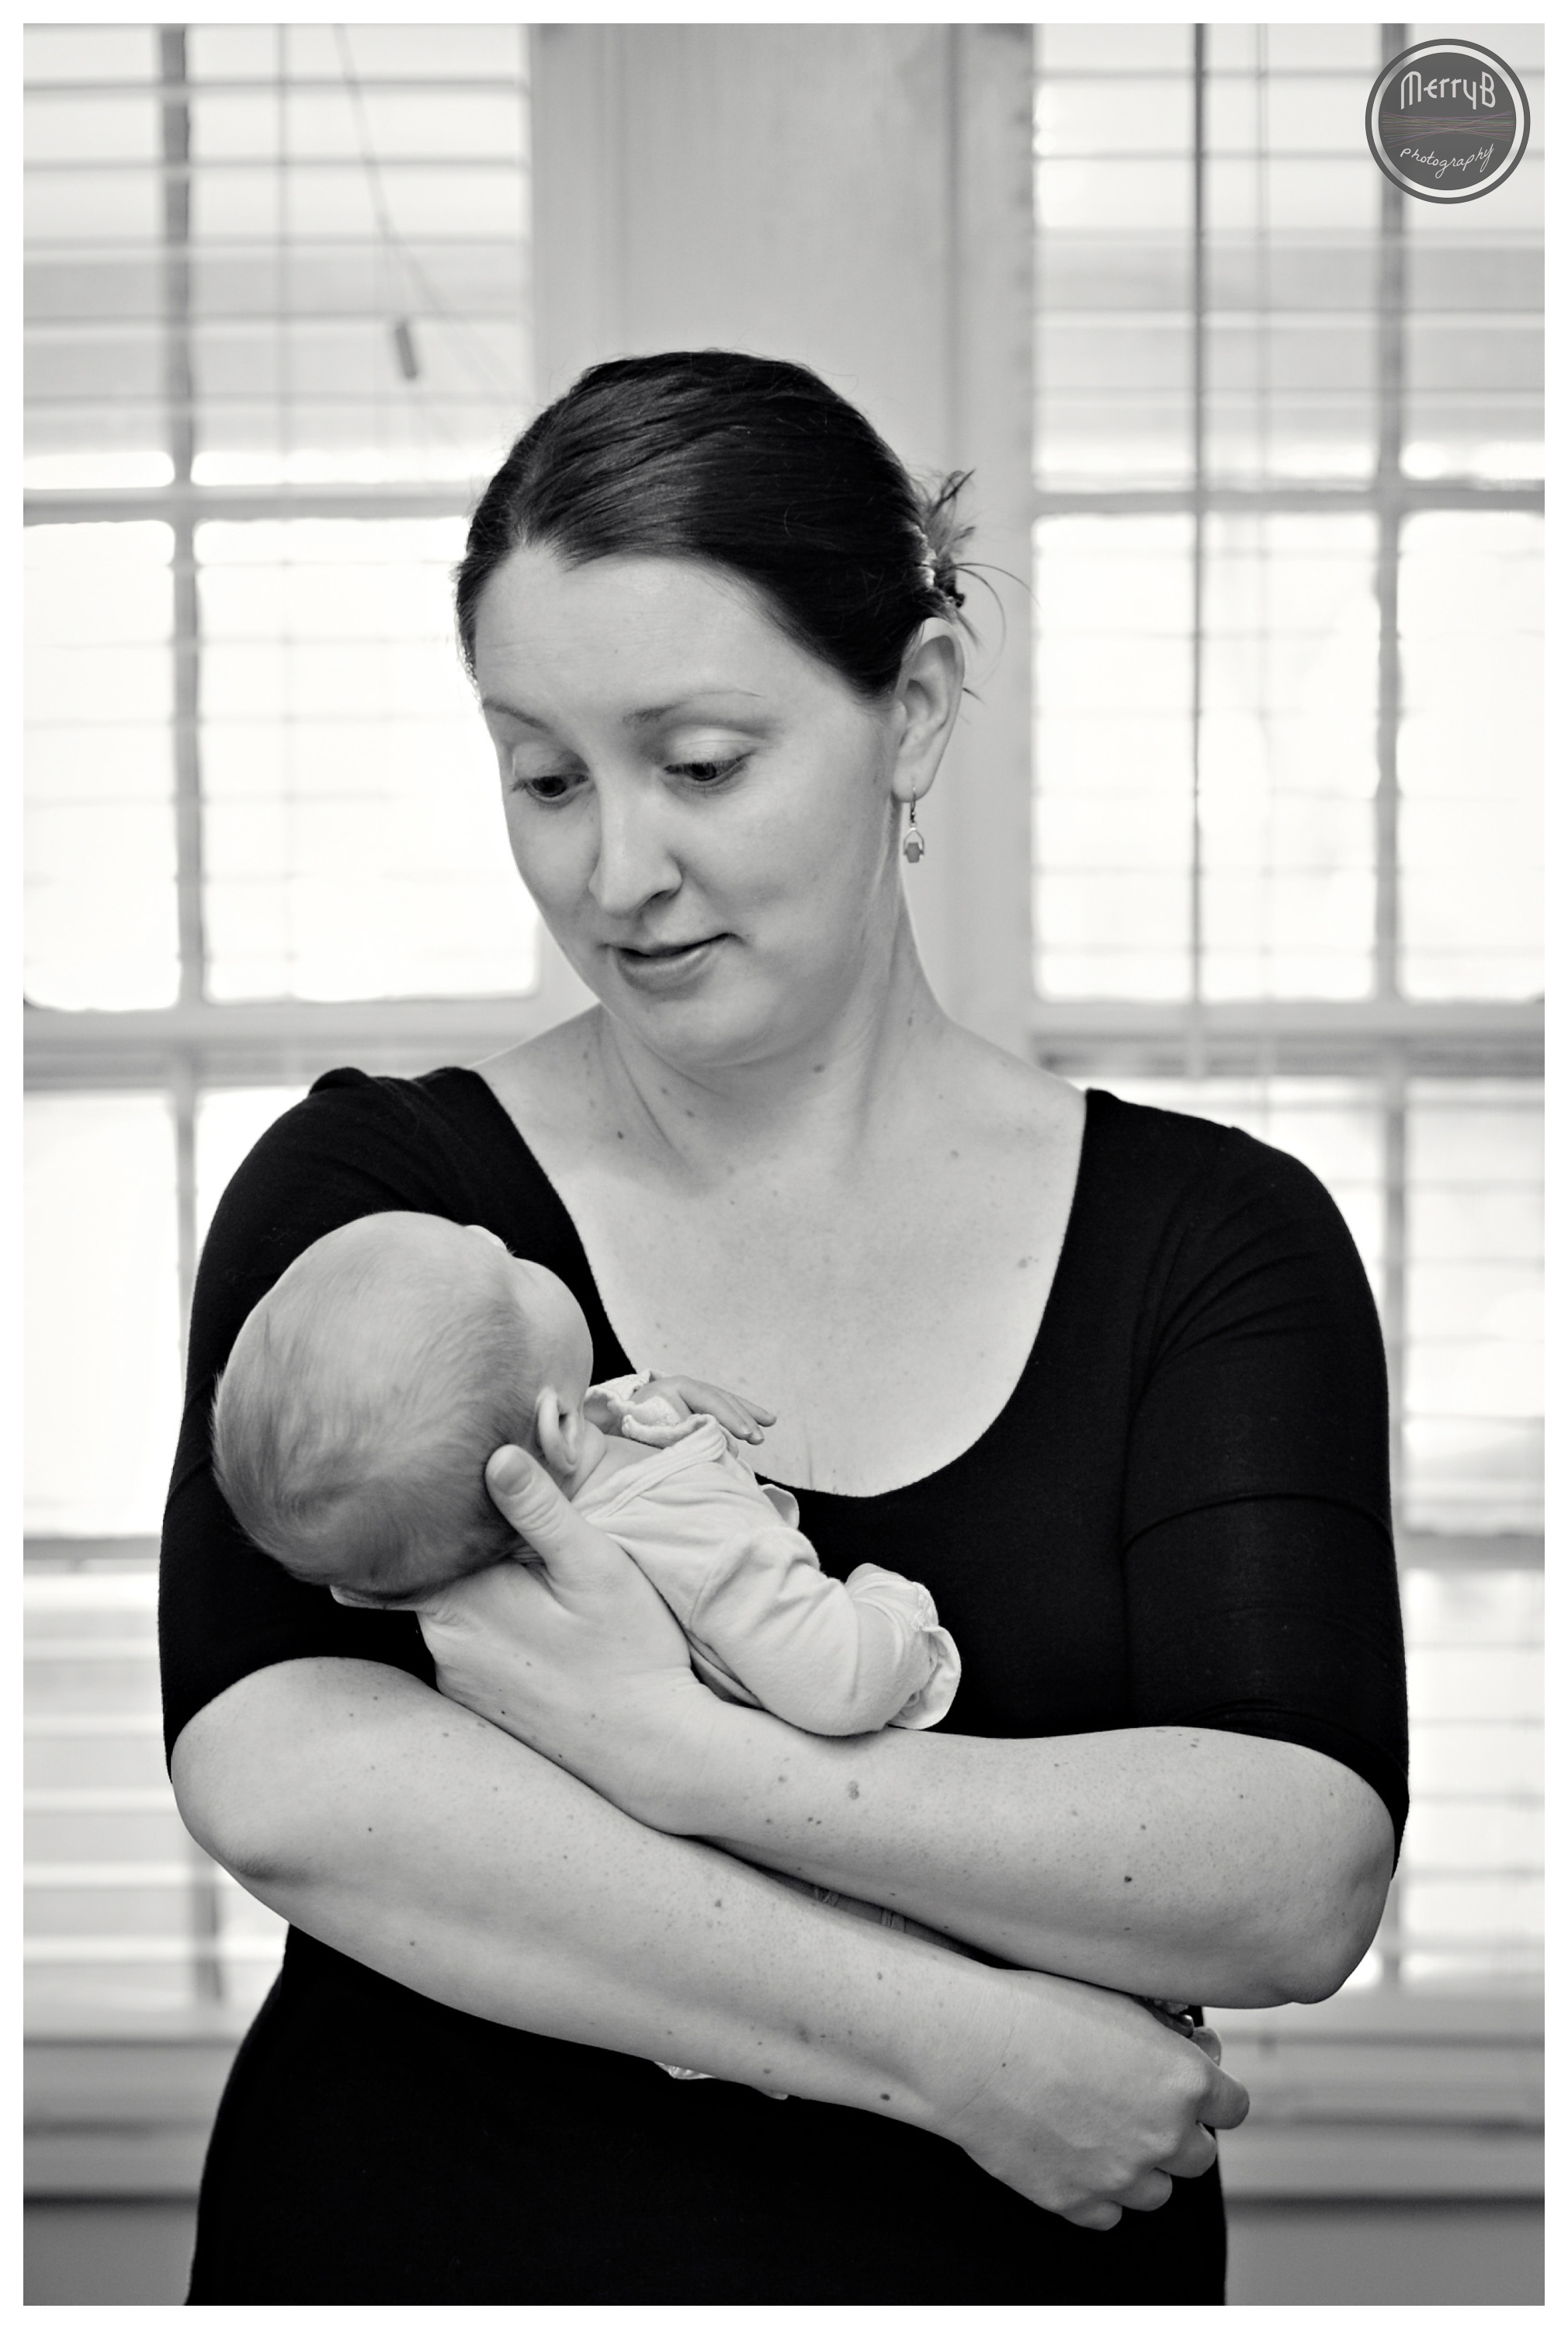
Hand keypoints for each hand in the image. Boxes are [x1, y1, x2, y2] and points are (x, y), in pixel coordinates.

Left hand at [413, 1447, 723, 1803]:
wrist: (651, 1750)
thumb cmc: (629, 1652)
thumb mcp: (594, 1566)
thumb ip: (540, 1509)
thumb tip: (497, 1454)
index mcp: (462, 1603)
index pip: (401, 1555)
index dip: (409, 1523)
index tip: (412, 1497)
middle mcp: (445, 1647)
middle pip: (431, 1578)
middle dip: (457, 1552)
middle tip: (501, 1525)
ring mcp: (460, 1683)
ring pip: (452, 1616)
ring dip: (479, 1595)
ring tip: (531, 1581)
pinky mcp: (481, 1708)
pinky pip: (471, 1653)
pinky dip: (494, 1635)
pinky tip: (540, 1631)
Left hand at [646, 1375, 776, 1445]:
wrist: (619, 1417)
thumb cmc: (635, 1427)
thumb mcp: (654, 1429)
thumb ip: (684, 1433)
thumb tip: (715, 1441)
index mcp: (676, 1387)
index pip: (710, 1400)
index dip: (729, 1418)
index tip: (745, 1435)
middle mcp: (688, 1385)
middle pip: (722, 1399)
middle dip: (742, 1419)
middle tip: (757, 1439)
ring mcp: (694, 1392)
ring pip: (727, 1400)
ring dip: (748, 1414)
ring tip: (770, 1423)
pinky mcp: (697, 1404)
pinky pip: (725, 1406)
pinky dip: (743, 1413)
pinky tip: (764, 1421)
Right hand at [930, 1968, 1247, 2229]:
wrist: (970, 2045)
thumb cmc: (1039, 2007)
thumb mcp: (1120, 2001)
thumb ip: (1170, 2037)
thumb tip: (1198, 2054)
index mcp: (1183, 2081)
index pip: (1233, 2108)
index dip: (1211, 2096)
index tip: (1190, 2089)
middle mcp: (1163, 2136)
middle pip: (1200, 2156)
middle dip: (1176, 2133)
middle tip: (1137, 2105)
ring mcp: (1121, 2177)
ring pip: (1158, 2191)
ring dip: (1140, 2166)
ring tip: (1101, 2128)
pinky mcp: (1077, 2202)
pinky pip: (1108, 2213)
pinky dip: (1098, 2190)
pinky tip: (1073, 2152)